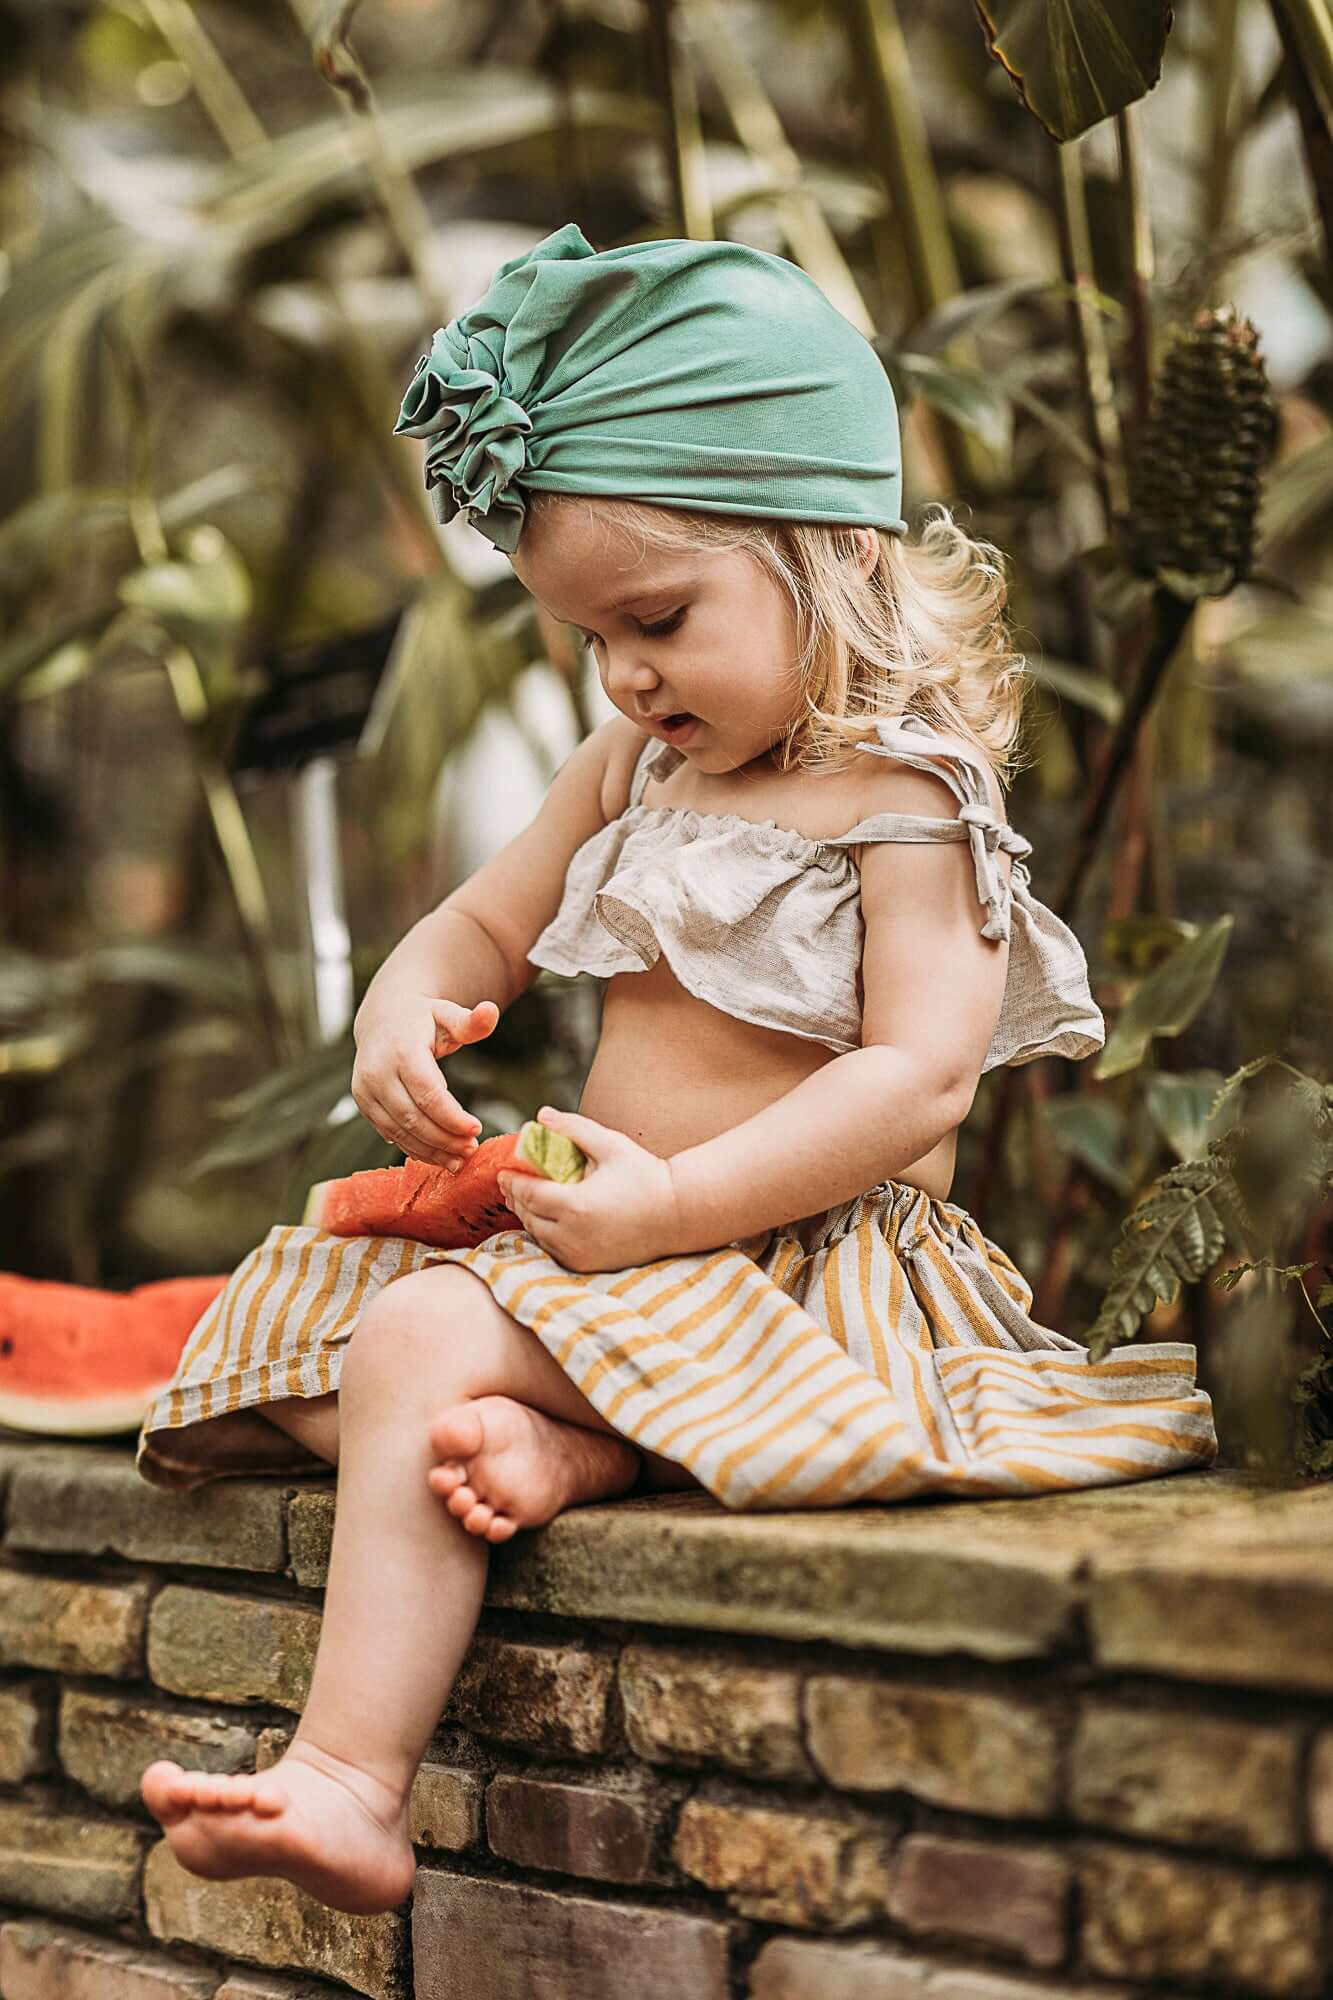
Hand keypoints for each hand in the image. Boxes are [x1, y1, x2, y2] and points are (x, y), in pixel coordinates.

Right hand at [351, 996, 497, 1166]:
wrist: (382, 1019)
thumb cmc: (423, 1018)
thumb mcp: (448, 1014)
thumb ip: (472, 1021)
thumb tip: (491, 1011)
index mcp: (401, 1050)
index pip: (427, 1093)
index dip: (452, 1116)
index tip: (476, 1129)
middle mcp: (377, 1072)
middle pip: (413, 1117)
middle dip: (444, 1139)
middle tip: (471, 1149)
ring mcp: (365, 1090)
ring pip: (400, 1131)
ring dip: (431, 1150)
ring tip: (459, 1159)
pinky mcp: (363, 1104)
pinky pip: (390, 1133)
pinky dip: (415, 1148)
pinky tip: (439, 1155)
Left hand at [497, 1108, 685, 1272]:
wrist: (679, 1214)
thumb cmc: (646, 1175)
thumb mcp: (611, 1145)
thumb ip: (574, 1128)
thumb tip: (541, 1115)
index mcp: (575, 1206)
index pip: (528, 1194)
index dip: (512, 1182)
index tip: (503, 1171)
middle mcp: (573, 1236)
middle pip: (528, 1217)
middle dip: (516, 1199)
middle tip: (511, 1183)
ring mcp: (580, 1254)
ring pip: (539, 1236)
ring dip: (529, 1217)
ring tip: (525, 1199)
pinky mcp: (587, 1265)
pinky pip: (554, 1249)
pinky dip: (546, 1234)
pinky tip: (546, 1218)